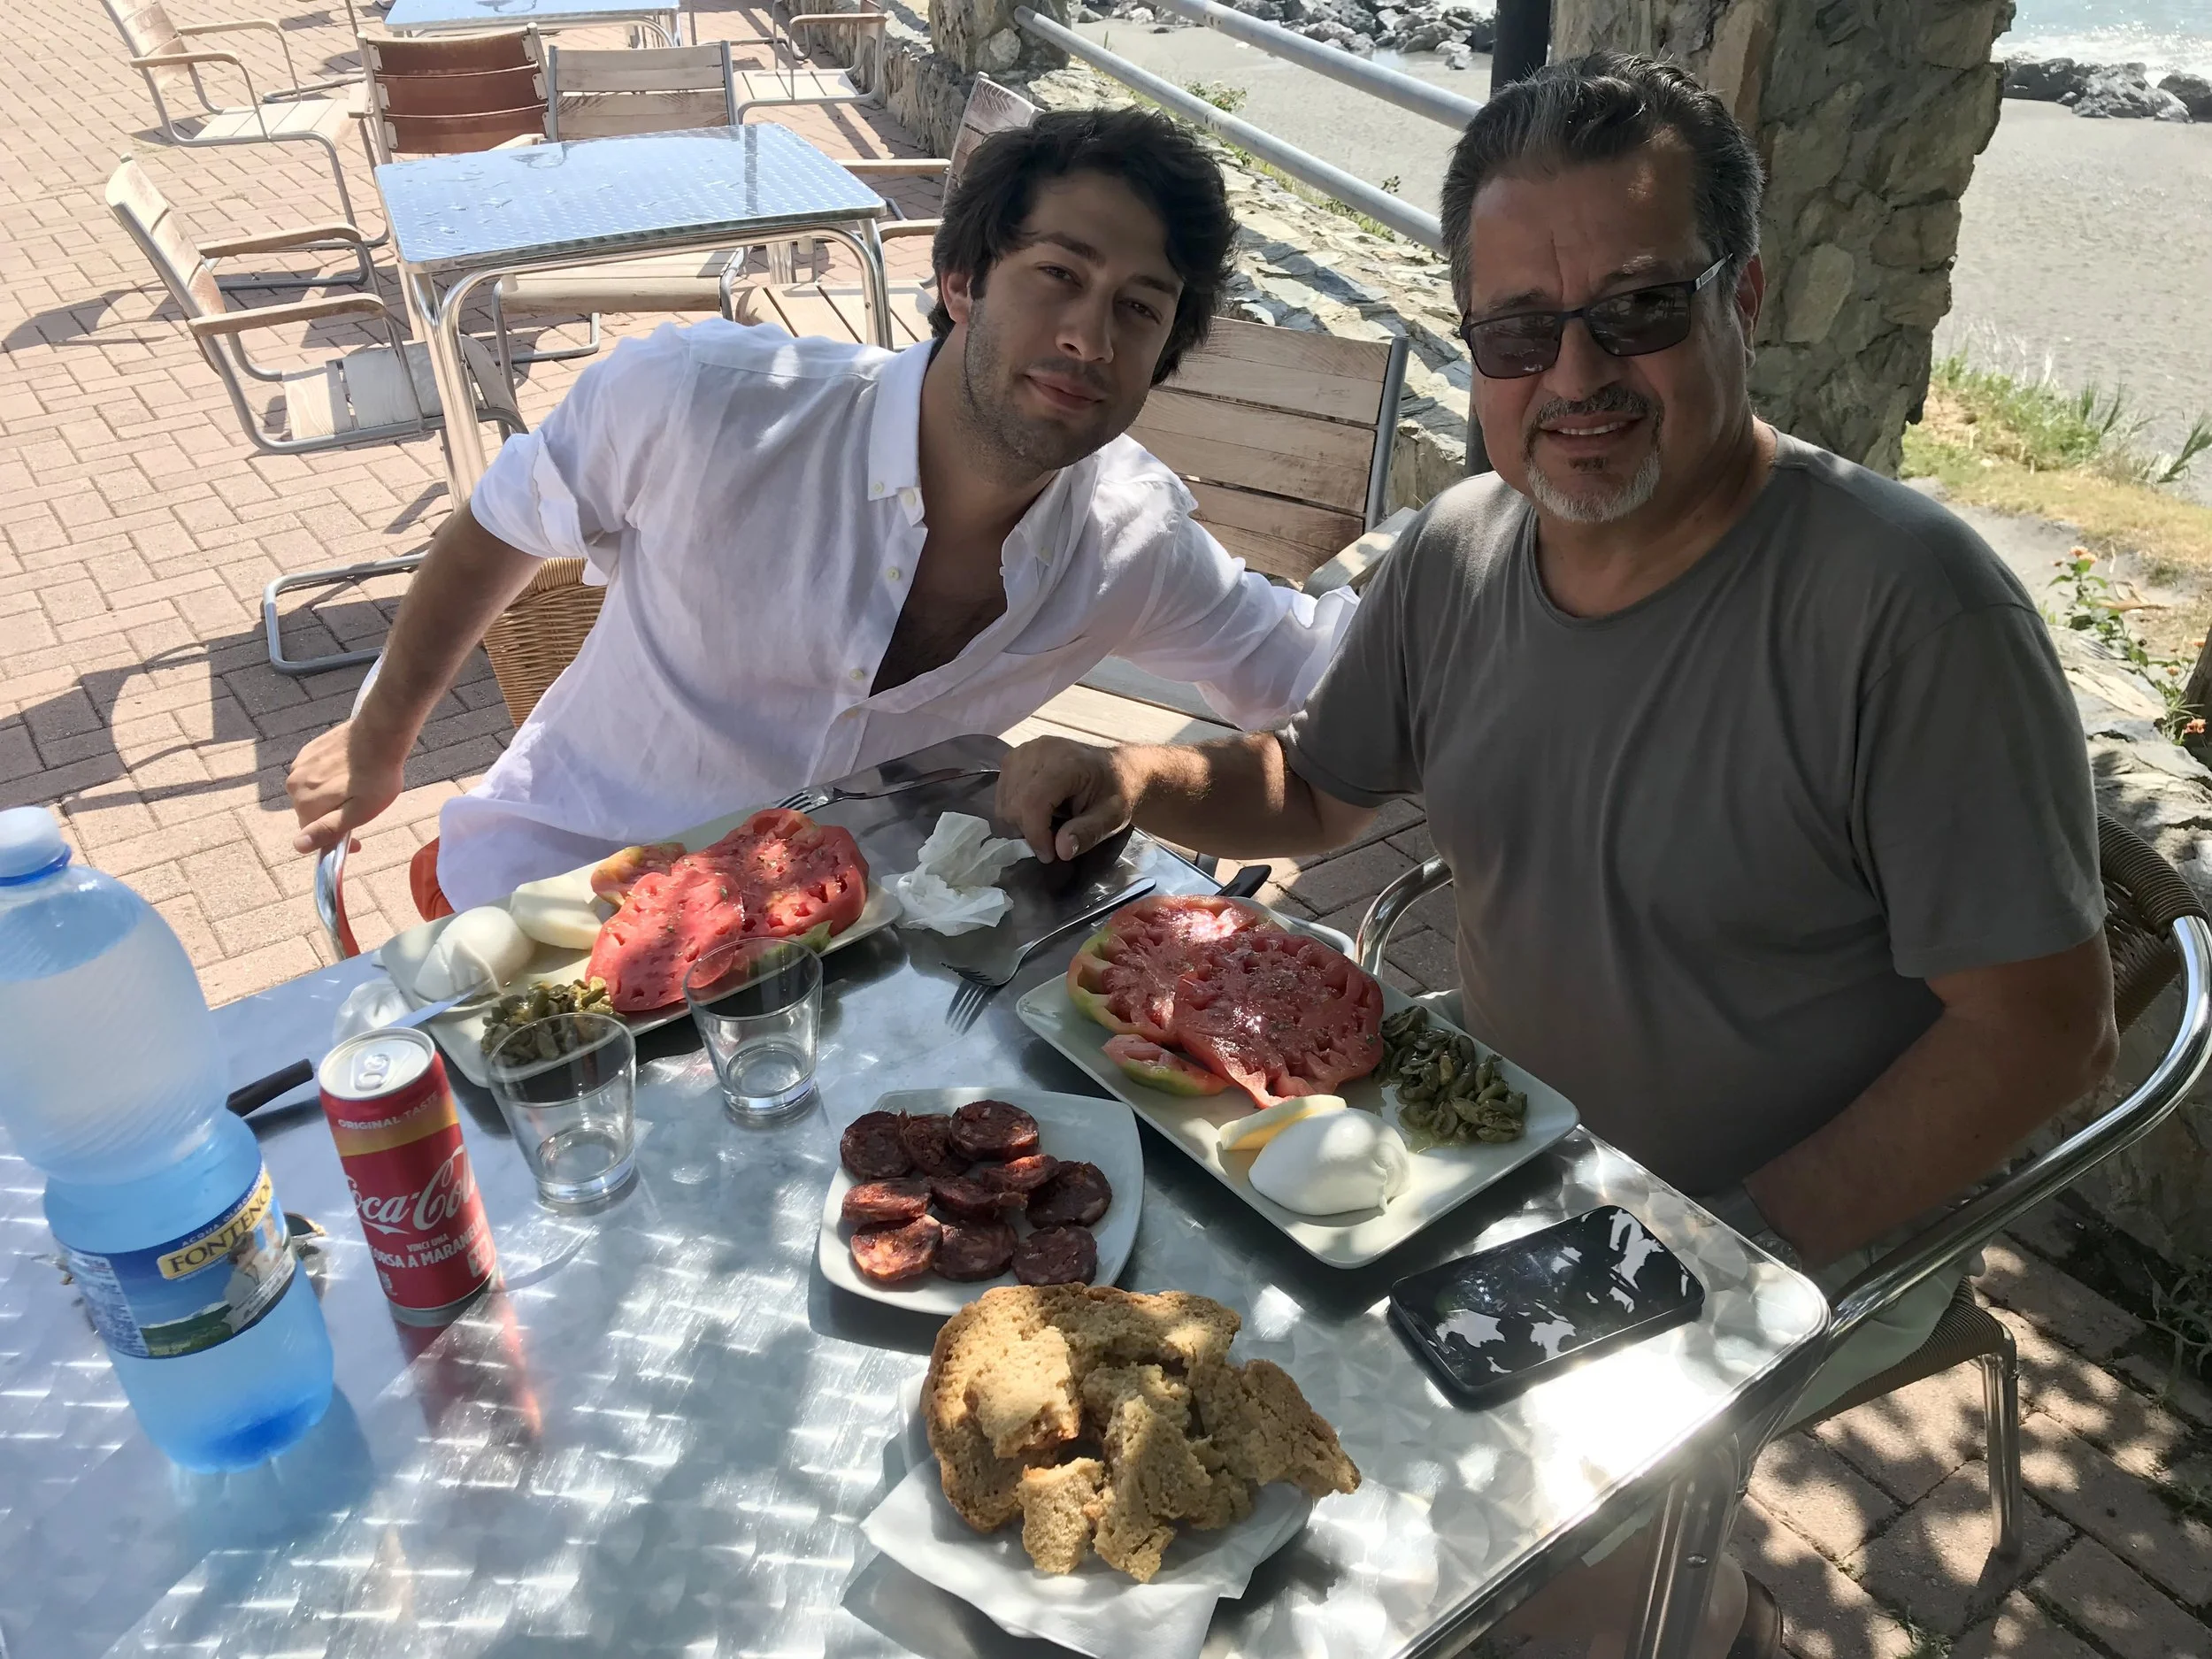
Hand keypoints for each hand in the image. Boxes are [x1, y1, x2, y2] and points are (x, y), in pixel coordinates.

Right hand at [287, 719, 406, 854]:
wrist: (380, 734)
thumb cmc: (376, 776)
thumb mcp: (358, 812)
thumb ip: (327, 830)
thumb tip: (298, 846)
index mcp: (305, 803)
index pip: (312, 834)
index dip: (335, 840)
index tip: (357, 840)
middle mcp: (294, 784)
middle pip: (311, 813)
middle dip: (333, 816)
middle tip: (360, 808)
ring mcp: (299, 765)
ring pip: (312, 793)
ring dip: (330, 796)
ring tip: (356, 788)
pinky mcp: (308, 751)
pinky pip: (315, 774)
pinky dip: (329, 779)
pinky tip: (348, 773)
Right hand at [996, 737, 1133, 861]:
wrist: (1114, 767)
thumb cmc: (1115, 791)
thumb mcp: (1113, 816)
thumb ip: (1088, 832)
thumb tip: (1061, 850)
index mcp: (1068, 762)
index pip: (1033, 801)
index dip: (1035, 834)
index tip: (1049, 855)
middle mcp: (1040, 751)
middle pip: (1014, 802)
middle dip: (1029, 831)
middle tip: (1051, 840)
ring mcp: (1025, 751)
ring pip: (1003, 799)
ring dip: (1019, 821)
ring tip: (1045, 824)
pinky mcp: (1015, 756)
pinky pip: (1001, 791)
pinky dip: (1013, 809)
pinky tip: (1035, 812)